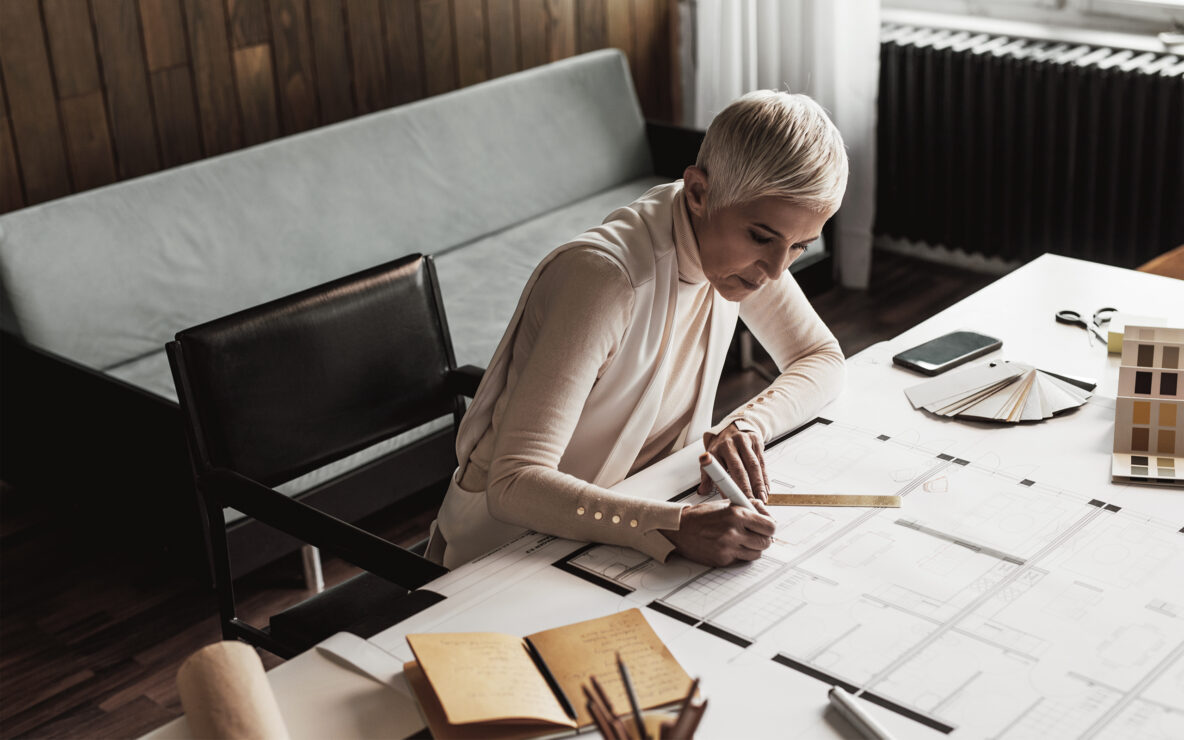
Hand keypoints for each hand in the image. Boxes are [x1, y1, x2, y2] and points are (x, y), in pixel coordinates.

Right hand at [660, 499, 776, 566]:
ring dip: (752, 548)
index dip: (770, 528)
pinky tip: (731, 547)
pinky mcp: (723, 559)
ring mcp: (728, 547)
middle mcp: (733, 531)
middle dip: (763, 539)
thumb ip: (747, 506)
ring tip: (743, 541)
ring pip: (756, 554)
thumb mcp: (725, 504)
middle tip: (756, 535)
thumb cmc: (701, 516)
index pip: (769, 526)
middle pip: (765, 542)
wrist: (680, 529)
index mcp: (737, 514)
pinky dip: (740, 555)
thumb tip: (764, 512)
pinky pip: (742, 560)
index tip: (767, 528)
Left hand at [700, 423, 769, 501]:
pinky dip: (765, 478)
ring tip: (761, 498)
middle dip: (745, 488)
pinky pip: (762, 462)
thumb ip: (707, 475)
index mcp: (715, 450)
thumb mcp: (711, 457)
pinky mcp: (756, 442)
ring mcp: (744, 442)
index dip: (726, 487)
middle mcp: (729, 445)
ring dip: (758, 484)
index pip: (720, 471)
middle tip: (749, 502)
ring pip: (753, 465)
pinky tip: (766, 488)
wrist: (733, 425)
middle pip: (739, 469)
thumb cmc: (722, 445)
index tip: (731, 499)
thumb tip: (702, 491)